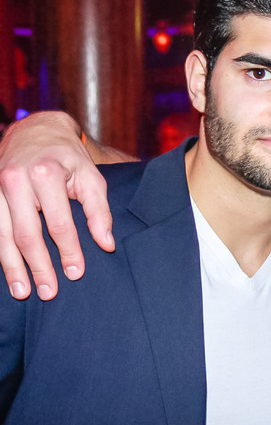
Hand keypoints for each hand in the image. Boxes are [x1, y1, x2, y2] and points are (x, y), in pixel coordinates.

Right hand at [0, 112, 114, 299]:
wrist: (35, 132)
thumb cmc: (67, 158)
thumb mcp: (91, 177)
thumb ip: (99, 211)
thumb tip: (107, 244)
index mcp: (46, 175)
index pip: (58, 223)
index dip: (68, 251)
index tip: (76, 273)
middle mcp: (16, 181)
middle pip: (27, 233)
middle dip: (38, 266)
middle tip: (48, 292)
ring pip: (3, 235)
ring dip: (13, 267)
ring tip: (23, 291)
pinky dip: (1, 252)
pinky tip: (8, 270)